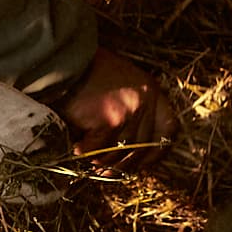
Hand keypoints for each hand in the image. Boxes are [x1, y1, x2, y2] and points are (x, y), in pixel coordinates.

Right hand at [57, 46, 177, 171]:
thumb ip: (132, 107)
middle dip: (123, 164)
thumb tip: (129, 145)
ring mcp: (129, 112)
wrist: (64, 61)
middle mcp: (145, 101)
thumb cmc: (87, 71)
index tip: (144, 162)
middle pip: (141, 146)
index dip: (157, 150)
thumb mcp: (121, 82)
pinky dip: (85, 151)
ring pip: (119, 152)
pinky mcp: (110, 120)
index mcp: (151, 90)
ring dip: (101, 159)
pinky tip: (76, 146)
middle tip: (106, 170)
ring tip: (88, 156)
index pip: (168, 128)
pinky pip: (99, 148)